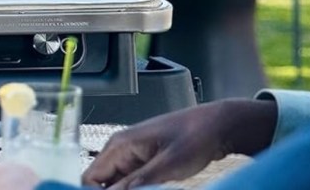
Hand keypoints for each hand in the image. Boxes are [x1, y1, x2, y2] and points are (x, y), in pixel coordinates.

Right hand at [83, 99, 276, 188]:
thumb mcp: (168, 164)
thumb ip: (137, 183)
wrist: (219, 126)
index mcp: (119, 144)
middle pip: (101, 183)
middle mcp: (121, 150)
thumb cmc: (196, 136)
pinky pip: (131, 184)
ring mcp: (133, 157)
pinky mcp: (145, 165)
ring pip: (116, 185)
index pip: (90, 177)